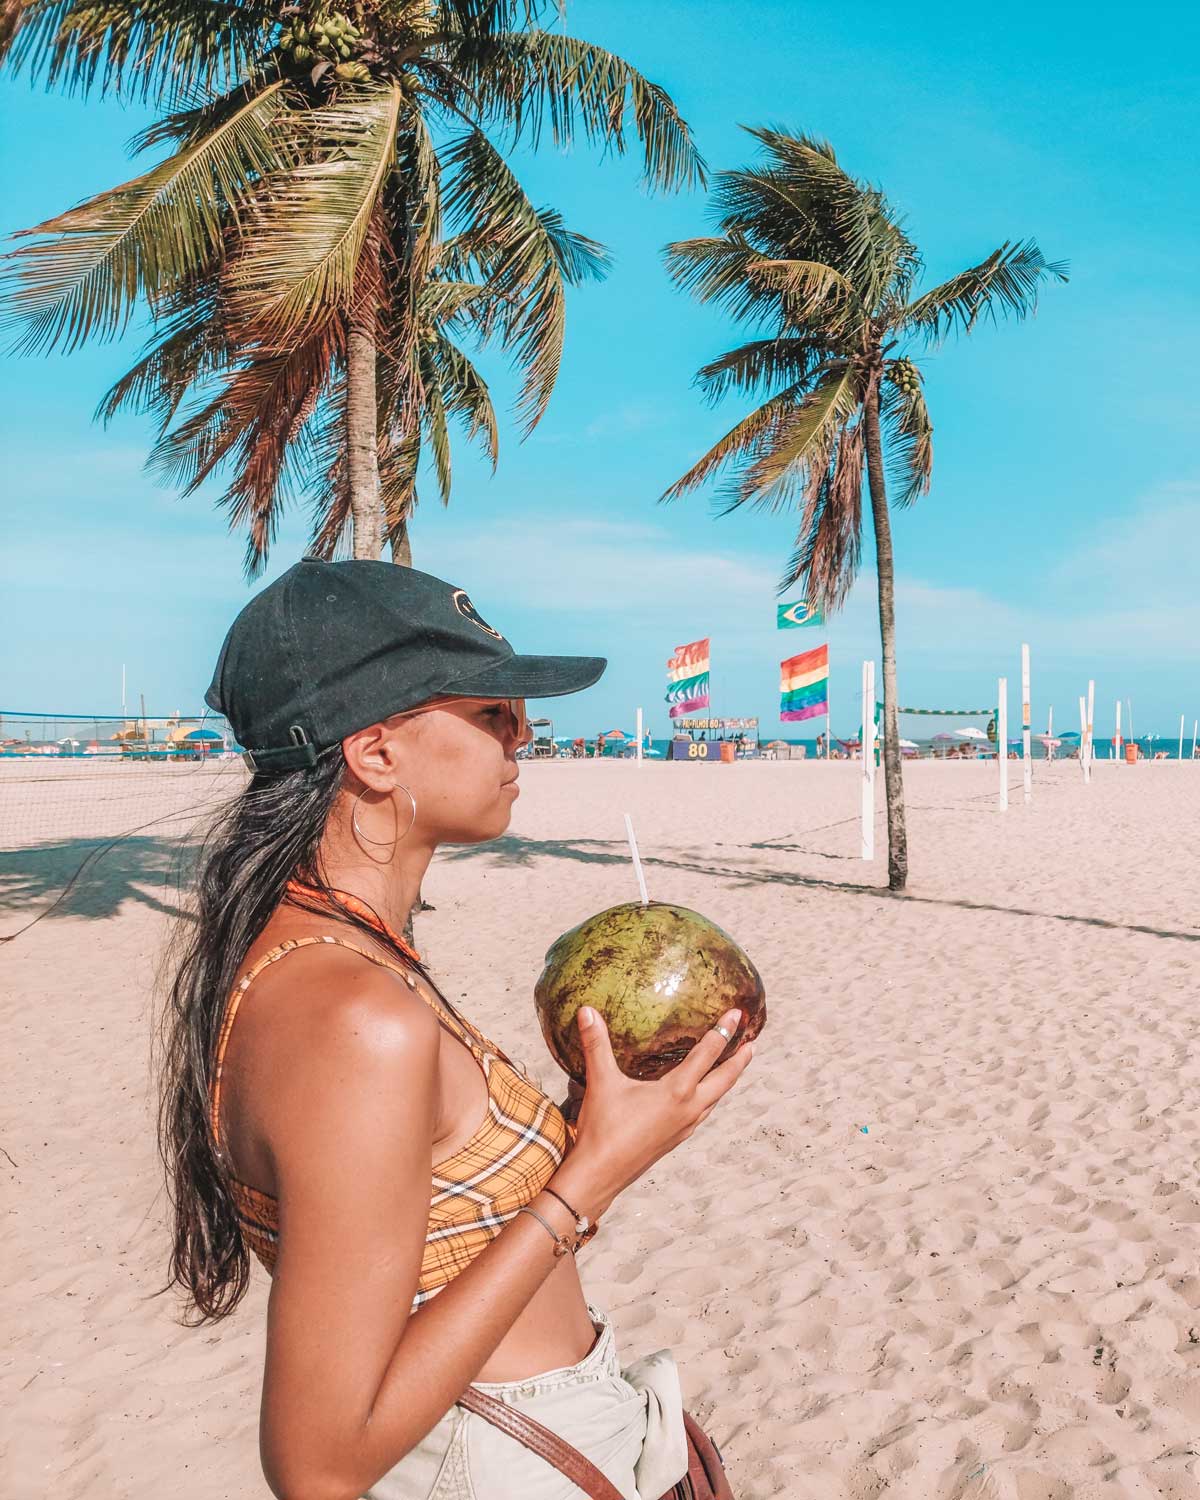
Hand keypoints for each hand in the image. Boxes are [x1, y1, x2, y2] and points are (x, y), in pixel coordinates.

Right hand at [552, 1006, 752, 1220]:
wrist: (600, 1175)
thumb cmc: (604, 1129)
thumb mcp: (601, 1082)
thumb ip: (596, 1044)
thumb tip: (587, 1010)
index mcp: (677, 1092)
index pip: (708, 1054)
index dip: (723, 1031)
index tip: (737, 1014)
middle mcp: (689, 1109)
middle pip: (725, 1080)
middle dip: (740, 1060)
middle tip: (753, 1043)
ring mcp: (685, 1127)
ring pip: (716, 1099)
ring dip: (728, 1080)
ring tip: (735, 1066)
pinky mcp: (677, 1139)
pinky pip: (703, 1113)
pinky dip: (711, 1098)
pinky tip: (702, 1097)